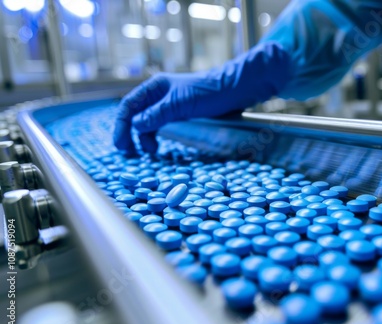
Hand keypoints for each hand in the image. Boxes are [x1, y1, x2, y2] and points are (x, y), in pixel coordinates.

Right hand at [113, 42, 290, 153]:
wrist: (235, 90)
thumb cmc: (209, 92)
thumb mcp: (181, 104)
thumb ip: (158, 114)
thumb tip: (135, 125)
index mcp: (155, 87)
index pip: (129, 106)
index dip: (121, 125)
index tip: (122, 145)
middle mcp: (158, 95)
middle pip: (135, 115)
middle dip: (129, 133)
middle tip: (129, 153)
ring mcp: (169, 105)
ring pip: (147, 123)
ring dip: (143, 138)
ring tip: (150, 152)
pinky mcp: (180, 114)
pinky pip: (160, 126)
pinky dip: (155, 137)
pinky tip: (158, 147)